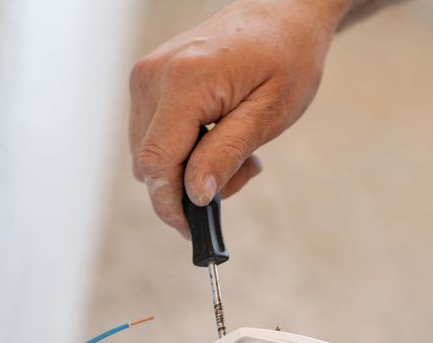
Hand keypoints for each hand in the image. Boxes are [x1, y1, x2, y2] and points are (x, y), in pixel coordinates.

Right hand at [129, 0, 349, 235]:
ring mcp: (145, 75)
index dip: (171, 205)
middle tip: (244, 173)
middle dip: (188, 187)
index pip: (156, 162)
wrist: (282, 15)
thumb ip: (227, 154)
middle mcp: (152, 76)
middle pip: (148, 163)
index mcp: (184, 81)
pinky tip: (220, 135)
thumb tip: (194, 195)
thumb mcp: (268, 114)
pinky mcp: (148, 80)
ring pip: (148, 154)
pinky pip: (153, 135)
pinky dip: (183, 149)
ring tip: (239, 152)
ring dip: (188, 169)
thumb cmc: (286, 60)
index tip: (195, 231)